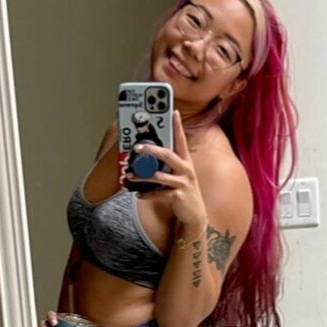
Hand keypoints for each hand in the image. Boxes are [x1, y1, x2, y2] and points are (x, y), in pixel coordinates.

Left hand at [129, 111, 207, 232]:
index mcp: (186, 161)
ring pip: (160, 176)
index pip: (181, 140)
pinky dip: (147, 194)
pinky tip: (139, 194)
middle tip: (138, 147)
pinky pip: (159, 193)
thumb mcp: (179, 175)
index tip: (173, 112)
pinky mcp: (178, 196)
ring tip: (130, 176)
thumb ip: (167, 165)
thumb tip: (148, 156)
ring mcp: (183, 183)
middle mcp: (186, 170)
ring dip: (143, 176)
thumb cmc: (183, 191)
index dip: (178, 126)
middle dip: (152, 150)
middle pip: (168, 155)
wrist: (195, 214)